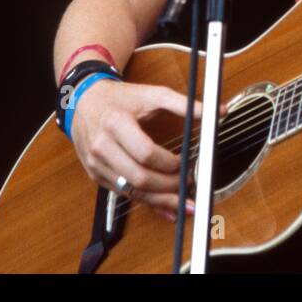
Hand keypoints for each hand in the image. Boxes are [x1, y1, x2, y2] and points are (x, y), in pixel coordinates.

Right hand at [69, 79, 214, 221]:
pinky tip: (165, 206)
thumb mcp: (152, 94)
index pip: (146, 153)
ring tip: (184, 202)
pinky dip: (147, 202)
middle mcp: (102, 147)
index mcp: (115, 123)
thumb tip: (217, 113)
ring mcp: (96, 164)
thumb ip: (185, 105)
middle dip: (168, 186)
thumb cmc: (121, 98)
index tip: (186, 162)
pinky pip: (124, 195)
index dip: (170, 163)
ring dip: (160, 200)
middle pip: (139, 178)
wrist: (84, 101)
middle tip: (189, 183)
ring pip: (132, 192)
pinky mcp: (96, 175)